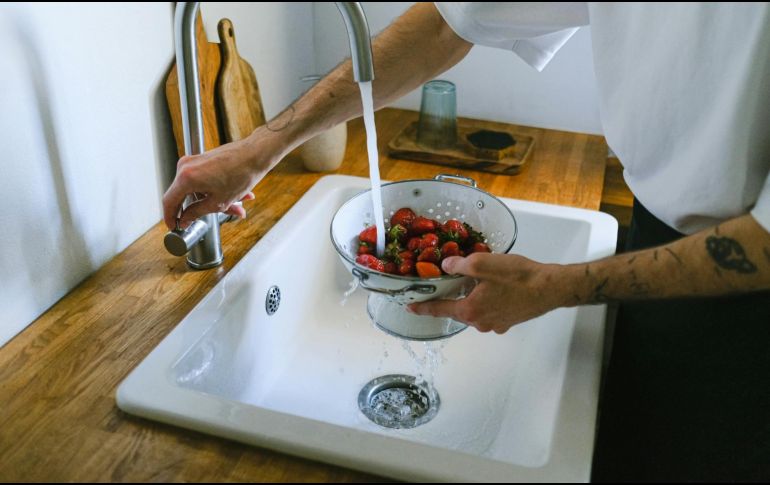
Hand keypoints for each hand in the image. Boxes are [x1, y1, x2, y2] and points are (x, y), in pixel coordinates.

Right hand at [162, 127, 283, 229]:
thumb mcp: (218, 202)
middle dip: (201, 209)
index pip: (169, 202)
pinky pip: (203, 180)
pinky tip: (236, 196)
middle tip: (213, 218)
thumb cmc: (241, 174)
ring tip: (236, 207)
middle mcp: (185, 166)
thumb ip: (196, 212)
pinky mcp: (202, 159)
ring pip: (197, 189)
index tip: (174, 226)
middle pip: (184, 195)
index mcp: (186, 178)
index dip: (170, 217)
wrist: (256, 154)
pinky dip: (216, 190)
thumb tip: (184, 220)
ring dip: (214, 200)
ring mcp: (193, 161)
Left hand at [407, 253, 567, 333]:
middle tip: (444, 286)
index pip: (439, 309)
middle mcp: (480, 322)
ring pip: (474, 312)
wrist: (550, 287)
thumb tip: (445, 266)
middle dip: (449, 300)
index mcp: (470, 310)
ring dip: (470, 300)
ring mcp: (496, 325)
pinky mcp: (508, 323)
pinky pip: (489, 313)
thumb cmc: (518, 275)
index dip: (423, 307)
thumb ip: (459, 265)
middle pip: (457, 311)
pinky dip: (485, 303)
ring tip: (471, 285)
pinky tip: (493, 290)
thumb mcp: (483, 263)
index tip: (410, 307)